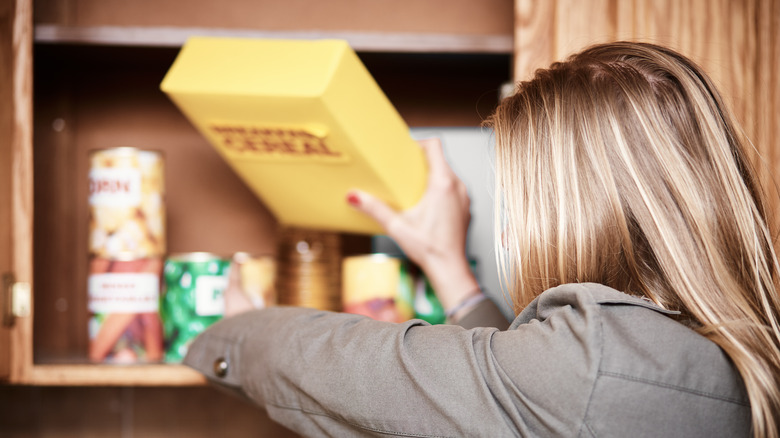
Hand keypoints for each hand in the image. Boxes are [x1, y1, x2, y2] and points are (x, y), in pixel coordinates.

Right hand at [346, 138, 479, 310]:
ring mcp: (464, 197)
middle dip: (420, 162)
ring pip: (447, 174)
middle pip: (439, 159)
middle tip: (402, 169)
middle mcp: (457, 186)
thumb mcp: (397, 226)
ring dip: (430, 176)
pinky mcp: (465, 208)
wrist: (450, 269)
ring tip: (412, 186)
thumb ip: (374, 208)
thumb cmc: (429, 249)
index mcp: (443, 183)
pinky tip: (425, 203)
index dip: (418, 143)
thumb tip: (354, 196)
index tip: (404, 151)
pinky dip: (440, 189)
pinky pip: (452, 188)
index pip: (434, 146)